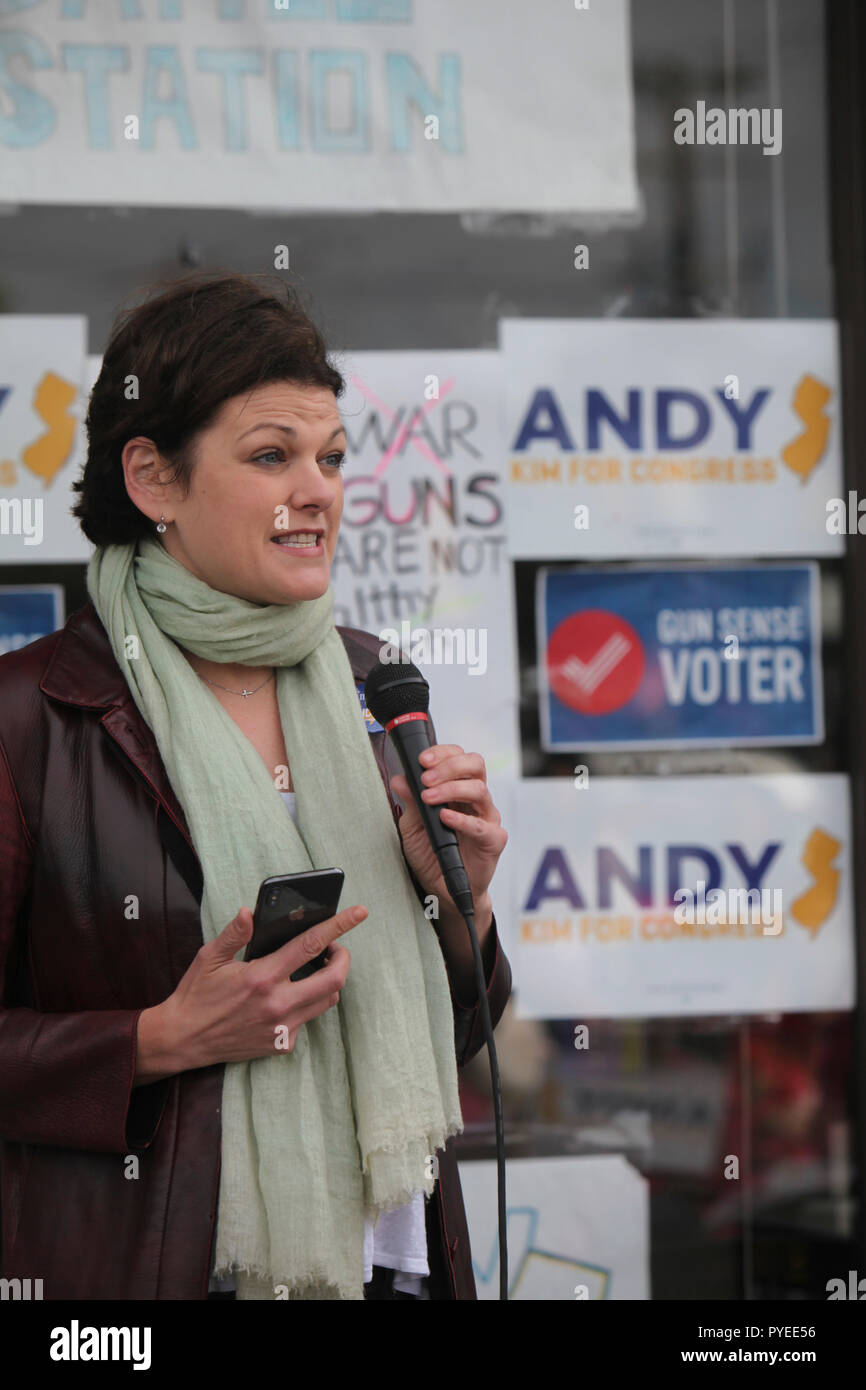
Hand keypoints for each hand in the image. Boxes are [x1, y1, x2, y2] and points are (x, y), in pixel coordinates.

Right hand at [137, 903, 367, 1078]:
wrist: (183, 1040)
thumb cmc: (196, 995)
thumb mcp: (210, 958)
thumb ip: (234, 934)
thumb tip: (250, 913)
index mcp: (261, 977)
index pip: (311, 945)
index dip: (339, 926)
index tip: (359, 913)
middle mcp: (277, 1004)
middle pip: (334, 979)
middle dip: (344, 958)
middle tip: (335, 948)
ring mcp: (282, 1028)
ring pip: (327, 1001)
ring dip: (329, 981)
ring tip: (316, 969)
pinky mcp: (281, 1045)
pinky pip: (308, 1020)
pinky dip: (307, 1004)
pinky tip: (289, 996)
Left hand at [389, 744, 506, 920]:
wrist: (444, 889)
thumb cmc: (432, 854)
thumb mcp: (413, 826)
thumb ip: (410, 802)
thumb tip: (400, 779)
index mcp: (459, 789)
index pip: (459, 758)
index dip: (442, 754)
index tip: (421, 760)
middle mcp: (476, 800)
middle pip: (475, 765)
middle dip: (449, 766)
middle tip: (426, 777)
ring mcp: (487, 818)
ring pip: (479, 790)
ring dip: (451, 789)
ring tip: (429, 797)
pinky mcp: (493, 840)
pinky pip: (481, 825)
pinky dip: (461, 819)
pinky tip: (445, 818)